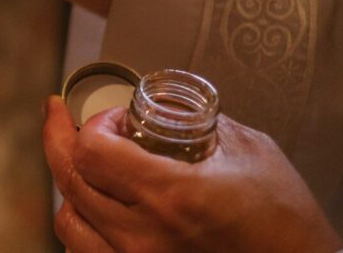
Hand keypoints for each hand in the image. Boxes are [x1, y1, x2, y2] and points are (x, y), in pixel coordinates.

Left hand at [43, 96, 342, 252]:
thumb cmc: (284, 223)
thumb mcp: (249, 152)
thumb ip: (199, 122)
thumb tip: (162, 104)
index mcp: (169, 197)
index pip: (90, 151)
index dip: (93, 124)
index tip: (113, 117)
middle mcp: (143, 236)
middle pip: (69, 180)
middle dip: (58, 138)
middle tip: (58, 115)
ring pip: (67, 221)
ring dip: (70, 185)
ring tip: (81, 163)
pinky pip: (84, 252)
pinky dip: (82, 225)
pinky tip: (93, 206)